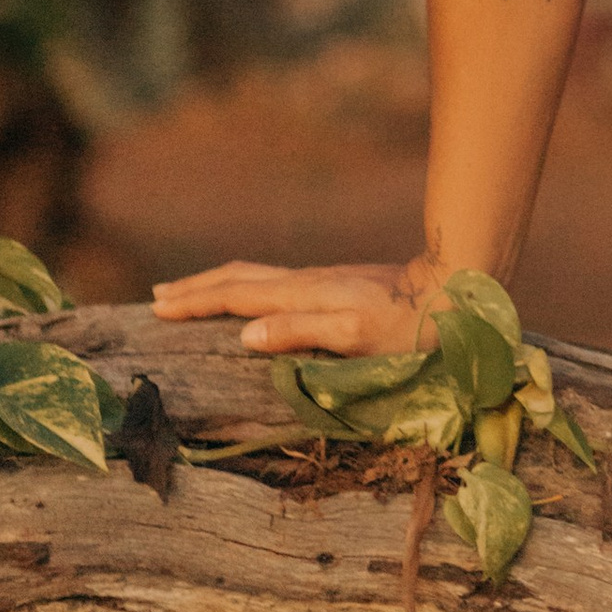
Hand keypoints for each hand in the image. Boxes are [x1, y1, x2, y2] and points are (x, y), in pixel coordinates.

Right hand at [150, 258, 438, 358]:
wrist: (454, 288)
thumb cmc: (408, 325)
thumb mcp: (355, 335)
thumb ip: (301, 331)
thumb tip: (244, 334)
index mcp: (302, 295)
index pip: (235, 296)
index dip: (195, 302)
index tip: (157, 310)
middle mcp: (304, 282)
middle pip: (237, 278)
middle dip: (196, 288)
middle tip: (157, 298)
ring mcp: (319, 280)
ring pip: (255, 276)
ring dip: (217, 283)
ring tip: (192, 291)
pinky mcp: (335, 283)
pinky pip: (273, 282)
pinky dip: (245, 287)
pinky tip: (252, 299)